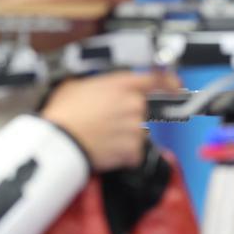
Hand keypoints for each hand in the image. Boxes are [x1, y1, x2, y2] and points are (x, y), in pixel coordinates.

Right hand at [41, 70, 180, 172]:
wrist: (58, 142)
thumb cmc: (62, 114)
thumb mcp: (74, 86)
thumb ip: (96, 84)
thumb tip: (98, 87)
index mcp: (121, 85)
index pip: (157, 79)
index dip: (170, 83)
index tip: (175, 88)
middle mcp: (134, 104)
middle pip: (143, 109)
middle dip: (128, 116)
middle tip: (107, 121)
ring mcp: (135, 128)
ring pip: (137, 132)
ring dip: (123, 136)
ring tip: (100, 137)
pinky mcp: (133, 150)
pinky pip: (133, 152)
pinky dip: (121, 154)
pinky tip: (103, 149)